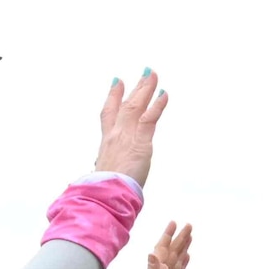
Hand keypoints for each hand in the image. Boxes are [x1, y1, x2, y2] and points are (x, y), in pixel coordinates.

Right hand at [92, 71, 168, 185]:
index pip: (108, 114)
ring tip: (153, 75)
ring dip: (146, 89)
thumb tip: (104, 168)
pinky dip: (157, 105)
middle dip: (135, 88)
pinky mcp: (140, 143)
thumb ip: (107, 166)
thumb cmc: (104, 190)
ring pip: (136, 107)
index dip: (113, 97)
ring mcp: (127, 136)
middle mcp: (115, 135)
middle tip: (145, 73)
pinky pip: (149, 119)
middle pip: (125, 105)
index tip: (117, 82)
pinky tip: (164, 94)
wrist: (106, 195)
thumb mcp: (103, 173)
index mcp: (106, 142)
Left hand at [129, 223, 190, 268]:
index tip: (174, 223)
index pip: (163, 249)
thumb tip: (152, 253)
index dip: (168, 236)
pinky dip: (184, 263)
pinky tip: (187, 256)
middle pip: (173, 252)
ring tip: (190, 237)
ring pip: (177, 260)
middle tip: (189, 226)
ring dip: (183, 248)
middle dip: (180, 238)